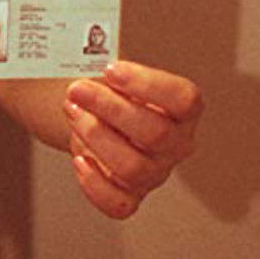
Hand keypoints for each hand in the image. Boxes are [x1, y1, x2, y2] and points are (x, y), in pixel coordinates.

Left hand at [64, 60, 203, 218]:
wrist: (97, 118)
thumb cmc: (113, 94)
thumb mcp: (117, 74)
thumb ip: (113, 68)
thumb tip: (88, 53)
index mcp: (185, 110)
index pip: (184, 99)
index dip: (148, 84)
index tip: (111, 69)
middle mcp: (177, 144)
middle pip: (154, 133)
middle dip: (109, 109)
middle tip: (78, 90)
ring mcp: (156, 173)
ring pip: (133, 167)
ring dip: (96, 138)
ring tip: (74, 115)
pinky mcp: (131, 197)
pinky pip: (119, 205)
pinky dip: (94, 185)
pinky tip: (79, 160)